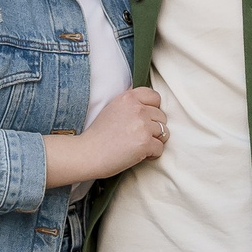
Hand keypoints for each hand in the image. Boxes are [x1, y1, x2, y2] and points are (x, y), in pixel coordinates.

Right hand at [43, 88, 166, 187]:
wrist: (87, 153)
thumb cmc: (98, 135)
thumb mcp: (112, 108)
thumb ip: (129, 103)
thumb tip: (146, 101)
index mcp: (128, 98)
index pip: (155, 97)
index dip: (153, 109)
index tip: (145, 118)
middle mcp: (137, 109)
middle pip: (161, 116)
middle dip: (153, 127)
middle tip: (138, 136)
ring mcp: (142, 126)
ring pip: (164, 132)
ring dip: (155, 140)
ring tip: (139, 145)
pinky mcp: (145, 143)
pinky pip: (160, 148)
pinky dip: (152, 154)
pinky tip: (139, 155)